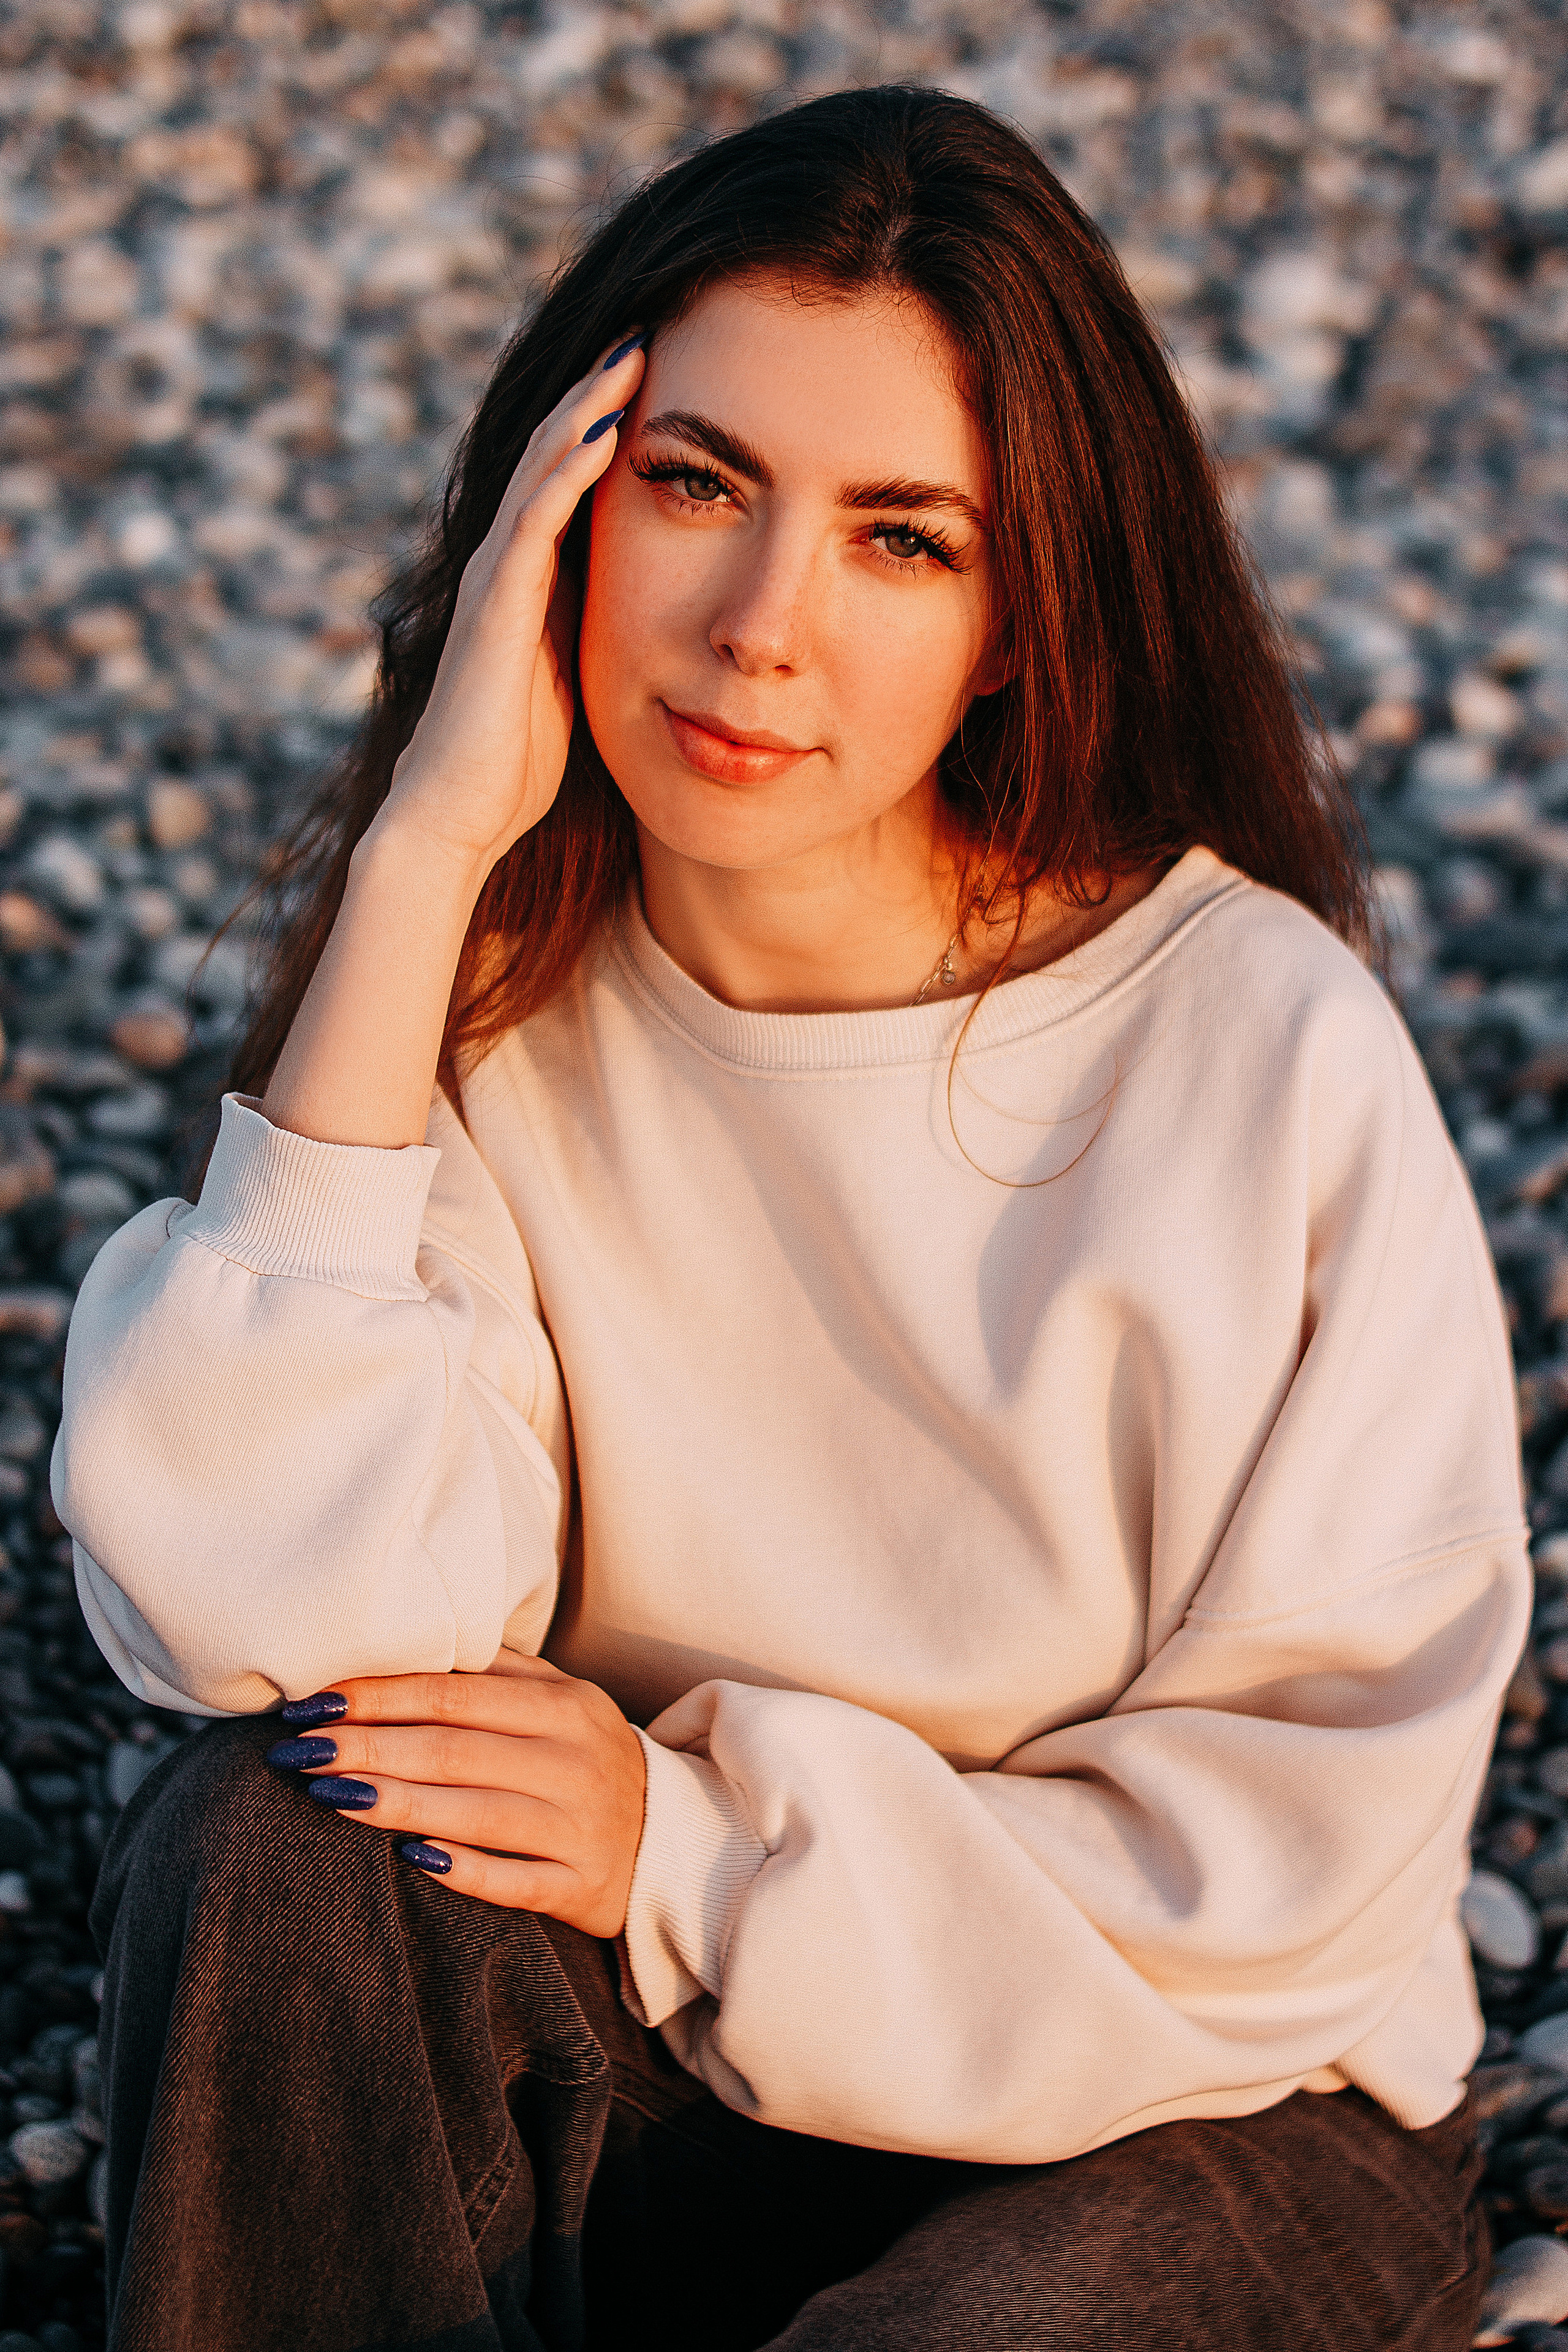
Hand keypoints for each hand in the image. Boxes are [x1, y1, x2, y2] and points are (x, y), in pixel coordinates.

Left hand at [271, 1652, 647, 1936]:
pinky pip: (515, 1881)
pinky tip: (409, 1859)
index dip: (380, 1695)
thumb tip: (408, 1646)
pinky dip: (463, 1869)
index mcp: (564, 1706)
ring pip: (477, 1812)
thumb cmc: (588, 1759)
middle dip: (368, 1746)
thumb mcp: (563, 1701)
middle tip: (299, 1750)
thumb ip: (498, 1673)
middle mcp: (574, 1761)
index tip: (314, 1701)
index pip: (455, 1694)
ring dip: (397, 1802)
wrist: (674, 1841)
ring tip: (327, 1794)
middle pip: (455, 1749)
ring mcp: (580, 1828)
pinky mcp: (582, 1887)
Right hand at [375, 330, 648, 877]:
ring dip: (587, 410)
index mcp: (529, 579)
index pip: (568, 480)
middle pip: (553, 454)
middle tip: (646, 332)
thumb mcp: (573, 673)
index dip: (606, 425)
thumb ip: (589, 628)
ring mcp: (496, 579)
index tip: (656, 377)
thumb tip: (640, 609)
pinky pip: (536, 522)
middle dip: (597, 393)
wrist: (457, 812)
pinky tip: (605, 432)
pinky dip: (569, 473)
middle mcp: (506, 564)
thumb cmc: (513, 758)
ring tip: (632, 355)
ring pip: (542, 470)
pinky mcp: (497, 604)